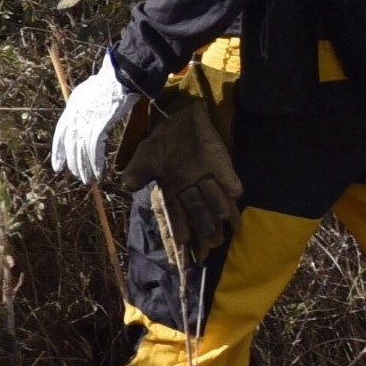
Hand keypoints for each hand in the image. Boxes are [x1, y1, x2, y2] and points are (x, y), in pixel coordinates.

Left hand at [51, 62, 144, 185]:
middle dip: (73, 163)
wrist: (119, 76)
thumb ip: (86, 103)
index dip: (58, 152)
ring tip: (88, 179)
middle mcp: (74, 117)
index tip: (57, 166)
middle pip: (70, 146)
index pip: (60, 135)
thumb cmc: (110, 81)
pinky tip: (99, 172)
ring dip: (85, 167)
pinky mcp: (99, 125)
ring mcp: (86, 121)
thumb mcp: (89, 90)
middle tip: (77, 176)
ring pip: (81, 150)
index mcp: (71, 108)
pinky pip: (95, 149)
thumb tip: (88, 111)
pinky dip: (96, 162)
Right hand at [123, 92, 245, 261]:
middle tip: (210, 248)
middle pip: (198, 211)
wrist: (177, 118)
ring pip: (214, 197)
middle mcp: (191, 187)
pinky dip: (231, 183)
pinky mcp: (221, 163)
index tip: (183, 245)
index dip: (180, 229)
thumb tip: (128, 184)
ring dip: (220, 210)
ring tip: (226, 225)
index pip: (176, 214)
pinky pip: (228, 176)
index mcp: (172, 190)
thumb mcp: (144, 158)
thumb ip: (138, 173)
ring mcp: (207, 176)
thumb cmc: (161, 143)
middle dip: (204, 229)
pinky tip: (237, 194)